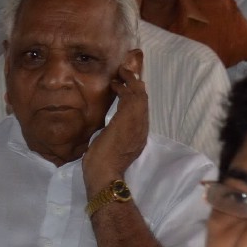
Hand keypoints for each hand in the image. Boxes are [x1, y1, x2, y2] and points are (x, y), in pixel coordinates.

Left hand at [84, 50, 147, 192]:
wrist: (105, 175)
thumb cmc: (103, 167)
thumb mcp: (111, 147)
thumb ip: (113, 135)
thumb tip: (105, 130)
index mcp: (138, 135)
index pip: (141, 110)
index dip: (135, 97)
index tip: (125, 88)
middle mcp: (142, 127)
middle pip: (143, 99)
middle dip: (136, 84)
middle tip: (126, 72)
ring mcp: (137, 122)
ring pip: (139, 94)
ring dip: (130, 81)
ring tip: (121, 71)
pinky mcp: (129, 117)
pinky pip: (131, 95)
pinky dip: (124, 85)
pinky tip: (116, 81)